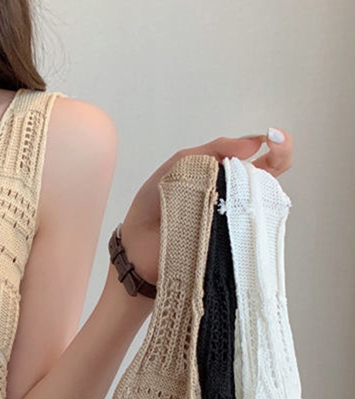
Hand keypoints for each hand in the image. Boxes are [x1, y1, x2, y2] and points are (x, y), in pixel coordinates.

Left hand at [119, 129, 293, 283]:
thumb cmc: (152, 206)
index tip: (271, 137)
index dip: (270, 144)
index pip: (256, 158)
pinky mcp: (228, 244)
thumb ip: (212, 150)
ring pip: (262, 201)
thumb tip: (252, 145)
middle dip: (280, 156)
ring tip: (260, 166)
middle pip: (268, 176)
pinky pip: (249, 228)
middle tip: (278, 145)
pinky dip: (252, 211)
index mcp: (220, 176)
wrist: (135, 244)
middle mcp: (230, 198)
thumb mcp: (178, 166)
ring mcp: (231, 222)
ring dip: (264, 183)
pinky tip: (246, 199)